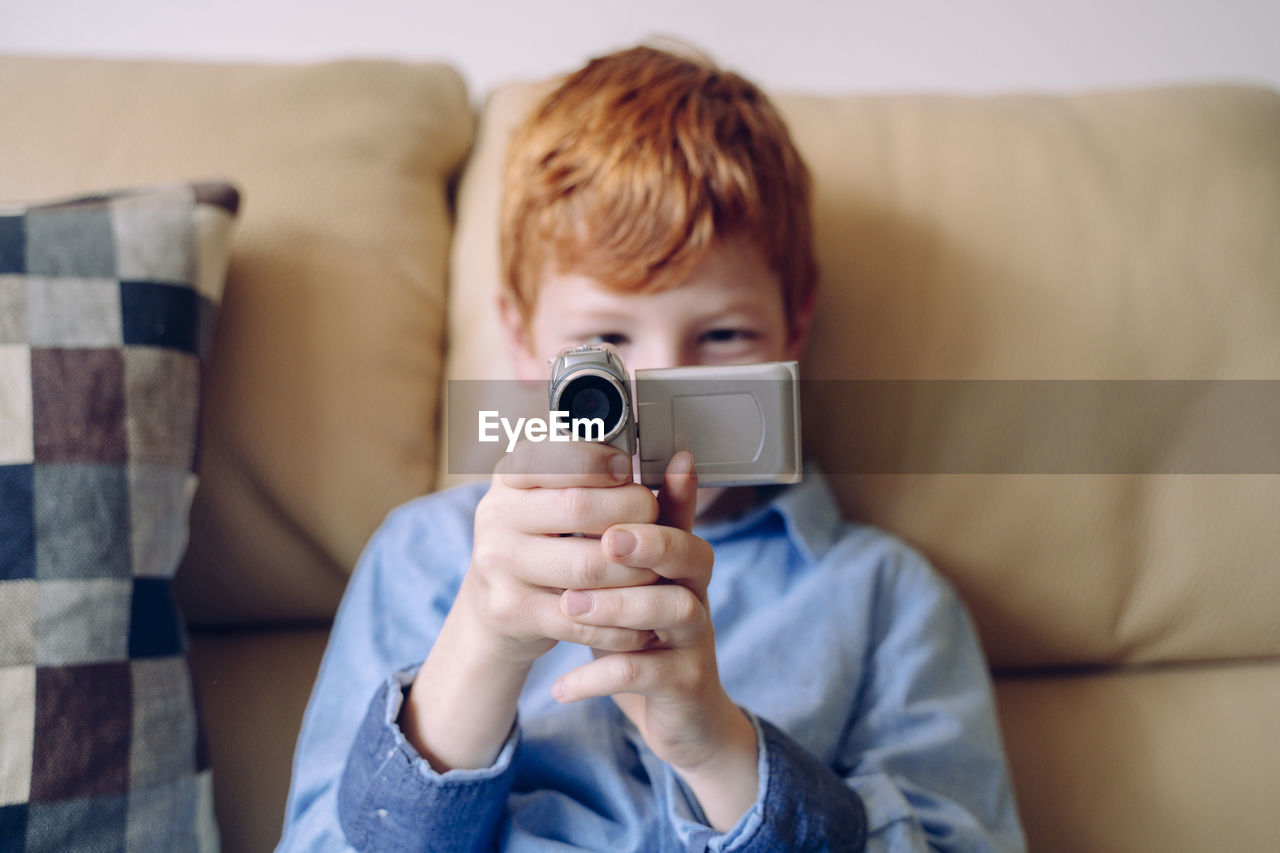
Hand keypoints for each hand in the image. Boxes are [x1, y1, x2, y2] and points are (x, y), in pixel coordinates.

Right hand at [401, 439, 659, 771]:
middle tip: (654, 523)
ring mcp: (498, 564)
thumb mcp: (563, 504)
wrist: (497, 609)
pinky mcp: (511, 611)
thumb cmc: (544, 545)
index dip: (597, 462)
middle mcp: (496, 515)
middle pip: (578, 507)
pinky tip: (643, 623)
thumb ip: (612, 483)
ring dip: (636, 572)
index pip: (553, 456)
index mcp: (510, 479)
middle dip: (631, 513)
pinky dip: (622, 624)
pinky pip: (581, 618)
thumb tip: (682, 462)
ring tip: (658, 572)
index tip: (628, 471)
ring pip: (586, 566)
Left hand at [550, 452, 759, 828]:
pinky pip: (645, 675)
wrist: (683, 715)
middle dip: (650, 544)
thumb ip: (623, 534)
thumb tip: (604, 475)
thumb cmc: (648, 636)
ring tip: (569, 606)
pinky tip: (561, 685)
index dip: (661, 497)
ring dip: (620, 607)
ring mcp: (694, 640)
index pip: (679, 519)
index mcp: (681, 563)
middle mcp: (695, 594)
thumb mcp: (636, 582)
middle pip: (690, 556)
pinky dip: (599, 678)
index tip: (626, 479)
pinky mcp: (683, 684)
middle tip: (605, 540)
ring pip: (674, 612)